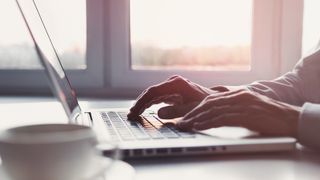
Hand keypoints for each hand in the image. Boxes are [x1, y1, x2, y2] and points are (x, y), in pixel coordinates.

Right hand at [127, 75, 228, 118]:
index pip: (153, 92)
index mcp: (176, 84)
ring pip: (152, 95)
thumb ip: (176, 111)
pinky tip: (142, 110)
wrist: (215, 100)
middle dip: (140, 104)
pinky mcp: (172, 91)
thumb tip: (159, 113)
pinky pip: (157, 97)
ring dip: (143, 104)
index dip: (142, 102)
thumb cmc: (206, 104)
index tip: (134, 111)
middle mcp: (172, 83)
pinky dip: (149, 104)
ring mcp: (171, 86)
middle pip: (151, 93)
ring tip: (133, 114)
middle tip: (130, 115)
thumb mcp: (192, 109)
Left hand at [178, 89, 301, 136]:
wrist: (289, 118)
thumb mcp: (248, 107)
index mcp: (237, 93)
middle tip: (180, 121)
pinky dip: (208, 122)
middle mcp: (237, 96)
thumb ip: (233, 107)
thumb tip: (217, 113)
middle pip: (208, 103)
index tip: (185, 116)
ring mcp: (241, 104)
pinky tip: (200, 126)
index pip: (211, 99)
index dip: (196, 108)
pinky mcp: (246, 113)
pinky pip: (222, 118)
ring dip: (196, 118)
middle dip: (192, 113)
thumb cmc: (268, 115)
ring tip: (185, 125)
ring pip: (213, 110)